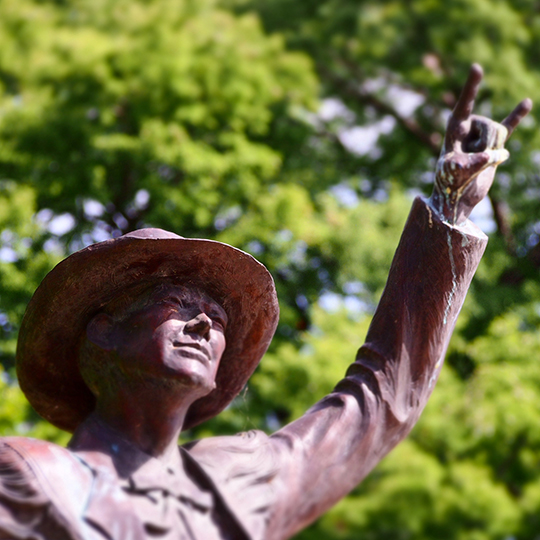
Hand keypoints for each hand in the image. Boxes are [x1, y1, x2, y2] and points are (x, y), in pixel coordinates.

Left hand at [430, 64, 531, 224]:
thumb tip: (489, 156)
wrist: (458, 198)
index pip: (463, 105)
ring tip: (482, 163)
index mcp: (454, 130)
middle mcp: (468, 128)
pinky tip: (527, 102)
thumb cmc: (449, 184)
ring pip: (500, 133)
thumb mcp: (455, 174)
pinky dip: (516, 116)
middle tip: (474, 164)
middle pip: (490, 126)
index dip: (471, 88)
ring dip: (495, 152)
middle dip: (487, 147)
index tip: (476, 67)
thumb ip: (470, 164)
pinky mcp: (494, 145)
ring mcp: (481, 135)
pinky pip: (509, 127)